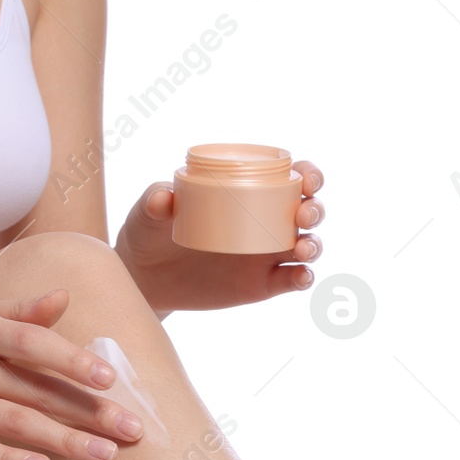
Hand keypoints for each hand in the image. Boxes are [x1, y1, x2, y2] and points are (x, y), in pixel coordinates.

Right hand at [0, 289, 144, 459]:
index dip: (72, 360)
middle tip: (132, 429)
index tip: (110, 378)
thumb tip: (64, 297)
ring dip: (65, 441)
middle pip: (35, 389)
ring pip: (16, 422)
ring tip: (106, 455)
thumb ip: (16, 311)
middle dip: (88, 411)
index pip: (32, 342)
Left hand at [114, 160, 324, 314]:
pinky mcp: (260, 284)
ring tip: (302, 249)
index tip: (307, 178)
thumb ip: (155, 200)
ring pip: (306, 247)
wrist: (144, 276)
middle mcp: (265, 221)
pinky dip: (303, 279)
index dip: (309, 174)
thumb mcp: (149, 211)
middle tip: (302, 215)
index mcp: (248, 192)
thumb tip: (164, 196)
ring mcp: (265, 255)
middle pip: (307, 211)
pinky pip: (290, 280)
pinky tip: (300, 277)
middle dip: (315, 209)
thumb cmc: (150, 231)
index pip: (290, 178)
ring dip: (314, 245)